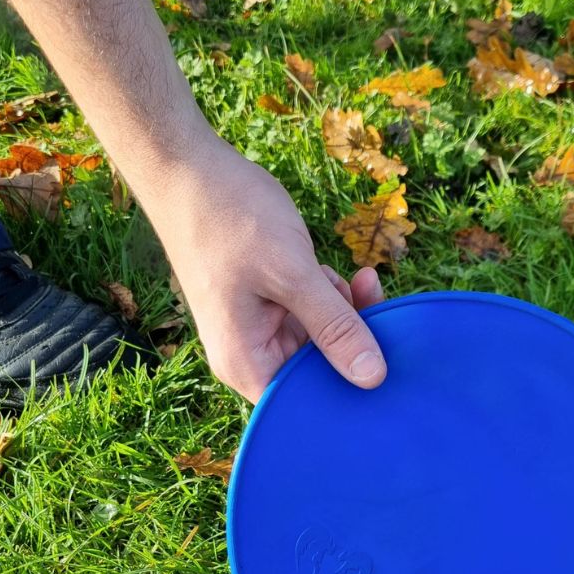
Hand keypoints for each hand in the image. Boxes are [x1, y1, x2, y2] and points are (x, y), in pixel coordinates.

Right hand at [145, 136, 387, 401]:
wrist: (190, 168)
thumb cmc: (230, 219)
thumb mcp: (292, 274)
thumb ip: (335, 326)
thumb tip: (374, 379)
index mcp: (245, 363)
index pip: (302, 405)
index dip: (345, 392)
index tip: (384, 364)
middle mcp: (251, 356)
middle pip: (318, 373)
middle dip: (351, 341)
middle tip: (372, 299)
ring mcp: (262, 330)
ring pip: (323, 342)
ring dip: (345, 314)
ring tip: (350, 279)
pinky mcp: (273, 306)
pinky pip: (315, 317)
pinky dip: (332, 297)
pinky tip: (337, 274)